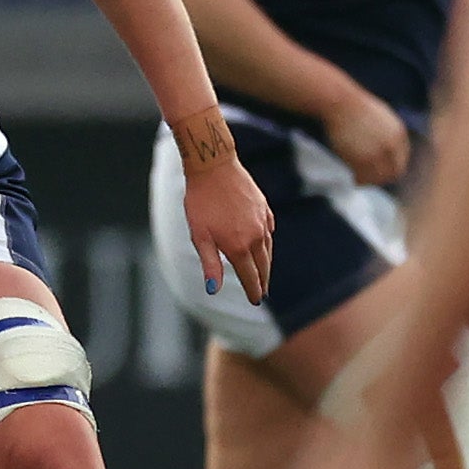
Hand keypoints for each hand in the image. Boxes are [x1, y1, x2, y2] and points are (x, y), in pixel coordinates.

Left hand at [182, 157, 274, 303]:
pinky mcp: (264, 208)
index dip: (253, 290)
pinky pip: (269, 231)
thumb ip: (210, 264)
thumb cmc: (200, 202)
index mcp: (238, 246)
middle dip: (262, 281)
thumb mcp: (199, 236)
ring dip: (266, 263)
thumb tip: (214, 290)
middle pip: (263, 265)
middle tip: (262, 293)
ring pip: (268, 248)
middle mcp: (255, 236)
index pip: (250, 276)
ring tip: (264, 273)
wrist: (214, 167)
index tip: (256, 301)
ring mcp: (262, 221)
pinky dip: (267, 242)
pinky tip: (264, 244)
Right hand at [323, 87, 409, 186]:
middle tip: (369, 180)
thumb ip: (387, 133)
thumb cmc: (353, 105)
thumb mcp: (380, 116)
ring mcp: (378, 152)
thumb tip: (384, 148)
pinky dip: (357, 180)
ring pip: (378, 177)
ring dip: (369, 180)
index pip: (401, 161)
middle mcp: (392, 145)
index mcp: (399, 134)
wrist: (340, 102)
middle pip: (393, 172)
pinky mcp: (363, 158)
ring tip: (357, 179)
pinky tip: (350, 177)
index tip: (379, 172)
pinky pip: (363, 176)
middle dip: (381, 178)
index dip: (390, 169)